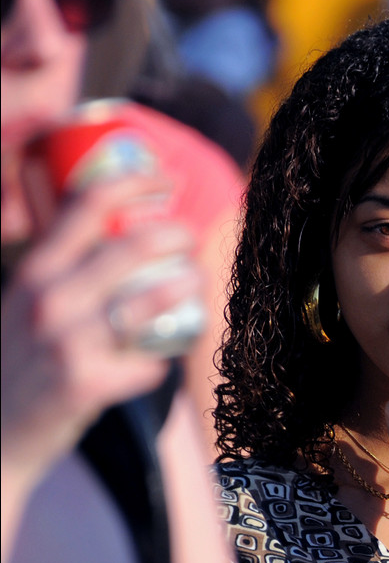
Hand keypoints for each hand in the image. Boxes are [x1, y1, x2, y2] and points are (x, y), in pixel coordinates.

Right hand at [1, 175, 199, 482]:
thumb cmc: (19, 363)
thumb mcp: (24, 303)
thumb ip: (62, 274)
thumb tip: (121, 241)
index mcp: (35, 273)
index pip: (85, 206)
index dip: (133, 182)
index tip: (165, 178)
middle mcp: (49, 300)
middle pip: (129, 247)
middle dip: (174, 234)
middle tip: (190, 237)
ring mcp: (68, 342)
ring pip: (148, 301)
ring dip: (183, 287)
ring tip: (195, 284)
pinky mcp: (86, 384)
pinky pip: (146, 365)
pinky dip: (158, 363)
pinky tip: (157, 363)